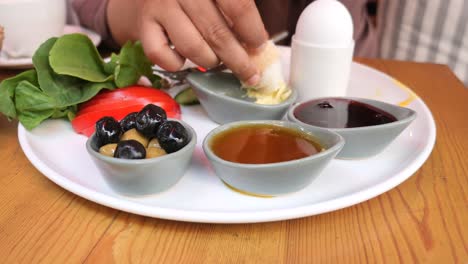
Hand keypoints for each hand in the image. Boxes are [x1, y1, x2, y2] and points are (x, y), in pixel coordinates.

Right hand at [107, 0, 267, 84]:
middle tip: (249, 75)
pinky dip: (177, 64)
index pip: (238, 6)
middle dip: (238, 60)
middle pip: (217, 32)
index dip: (252, 31)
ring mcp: (160, 6)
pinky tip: (183, 59)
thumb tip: (257, 47)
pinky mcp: (143, 25)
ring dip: (210, 61)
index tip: (259, 47)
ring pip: (192, 48)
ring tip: (216, 60)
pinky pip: (163, 56)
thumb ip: (238, 14)